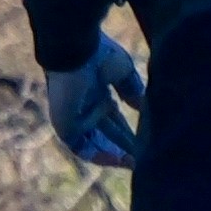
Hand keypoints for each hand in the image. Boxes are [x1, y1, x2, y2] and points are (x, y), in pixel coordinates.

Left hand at [46, 39, 145, 172]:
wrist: (76, 47)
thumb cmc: (98, 53)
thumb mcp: (124, 71)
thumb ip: (132, 89)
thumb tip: (142, 107)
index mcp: (95, 92)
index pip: (113, 118)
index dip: (128, 132)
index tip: (146, 144)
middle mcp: (83, 106)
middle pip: (105, 133)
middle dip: (124, 146)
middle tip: (144, 159)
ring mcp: (72, 115)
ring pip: (94, 143)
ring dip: (114, 154)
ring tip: (135, 163)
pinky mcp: (64, 123)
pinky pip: (80, 146)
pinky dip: (99, 154)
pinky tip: (119, 159)